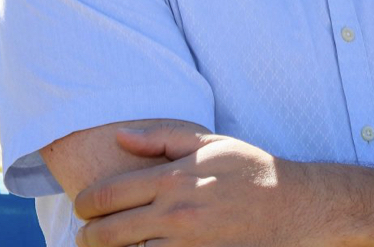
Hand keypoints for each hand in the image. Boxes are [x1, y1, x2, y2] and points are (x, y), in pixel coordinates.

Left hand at [74, 123, 310, 246]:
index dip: (86, 202)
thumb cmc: (248, 168)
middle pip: (108, 233)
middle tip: (84, 234)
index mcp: (173, 178)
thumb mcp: (208, 142)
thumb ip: (160, 138)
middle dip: (87, 236)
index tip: (83, 206)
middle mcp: (175, 213)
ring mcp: (186, 245)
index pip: (109, 194)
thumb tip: (120, 136)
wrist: (290, 205)